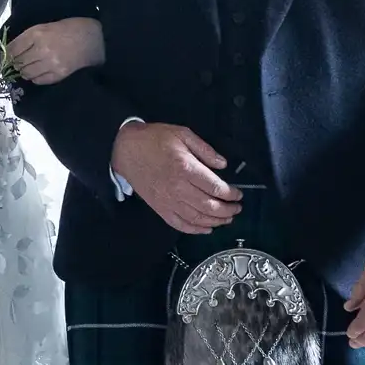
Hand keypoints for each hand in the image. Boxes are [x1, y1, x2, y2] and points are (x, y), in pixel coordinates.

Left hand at [5, 18, 104, 84]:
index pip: (13, 48)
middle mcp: (41, 49)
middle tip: (17, 63)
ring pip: (27, 73)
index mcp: (38, 33)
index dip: (7, 54)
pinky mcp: (59, 74)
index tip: (7, 56)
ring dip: (25, 71)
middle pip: (18, 62)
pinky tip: (39, 73)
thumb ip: (31, 36)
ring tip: (28, 68)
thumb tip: (15, 49)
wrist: (96, 38)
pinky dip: (36, 78)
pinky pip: (39, 80)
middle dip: (16, 63)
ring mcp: (50, 63)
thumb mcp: (48, 25)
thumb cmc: (73, 28)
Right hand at [110, 123, 240, 233]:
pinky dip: (195, 230)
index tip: (238, 194)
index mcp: (186, 168)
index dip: (231, 194)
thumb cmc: (154, 139)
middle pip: (209, 206)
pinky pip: (180, 224)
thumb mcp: (182, 134)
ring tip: (227, 219)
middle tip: (237, 208)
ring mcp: (168, 201)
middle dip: (228, 210)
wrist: (125, 150)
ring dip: (216, 221)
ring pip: (197, 218)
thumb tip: (222, 164)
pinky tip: (206, 228)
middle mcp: (178, 188)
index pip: (215, 187)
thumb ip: (205, 149)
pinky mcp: (160, 208)